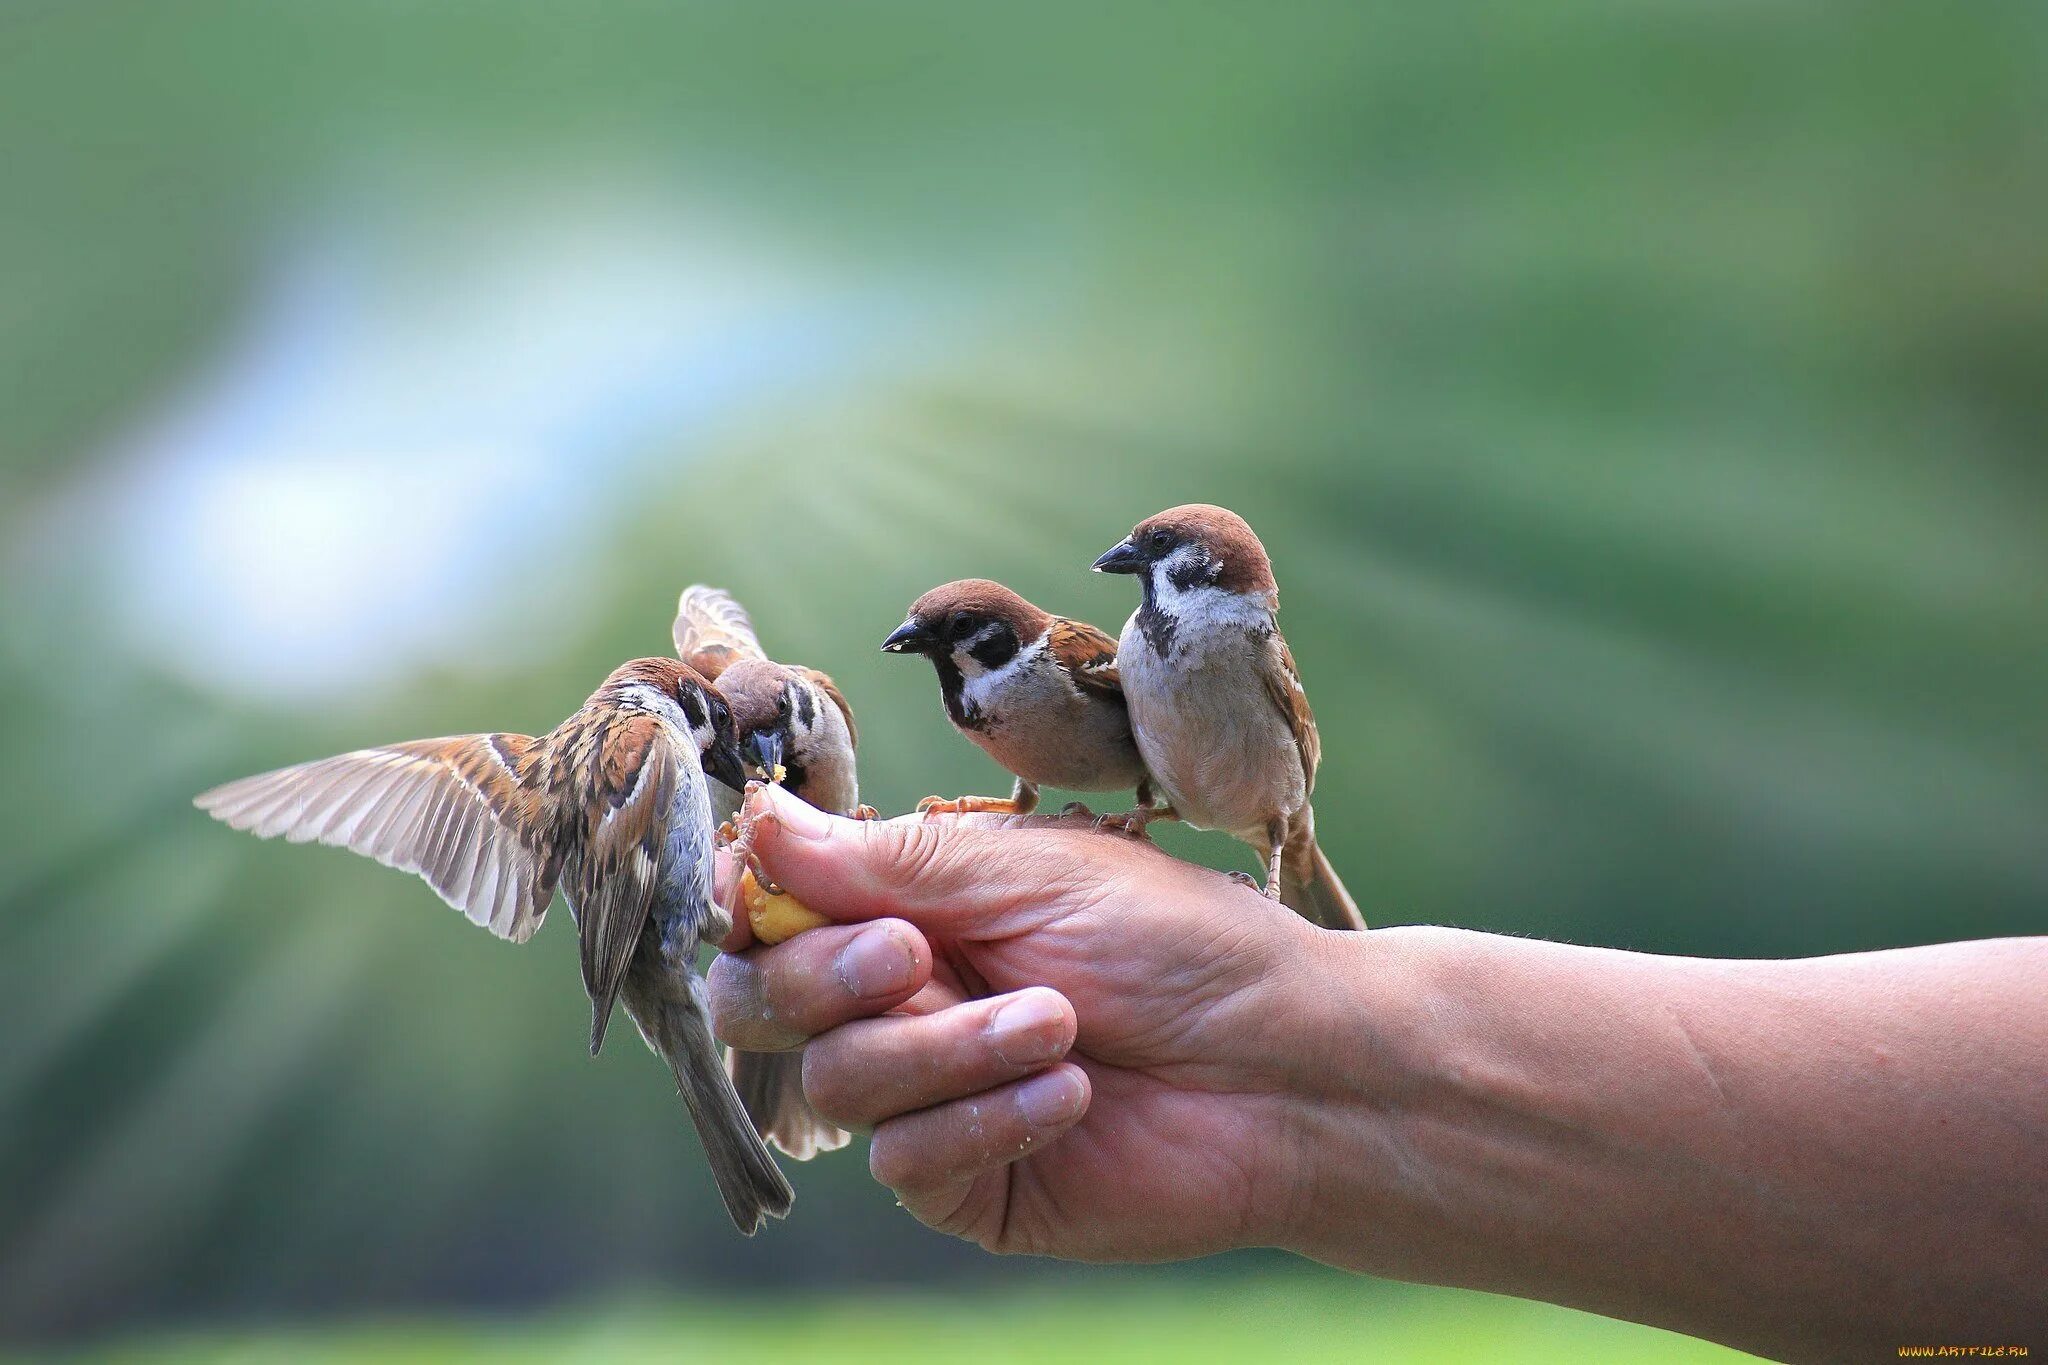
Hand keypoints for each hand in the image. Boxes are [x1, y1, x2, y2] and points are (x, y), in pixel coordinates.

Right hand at [706, 785, 1355, 1257]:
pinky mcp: (964, 1183)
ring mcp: (928, 1096)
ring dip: (945, 1048)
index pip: (769, 911)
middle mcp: (902, 1000)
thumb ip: (883, 861)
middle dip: (824, 976)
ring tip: (1058, 1024)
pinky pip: (904, 1159)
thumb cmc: (1178, 943)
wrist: (1287, 1065)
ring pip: (837, 1082)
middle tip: (912, 956)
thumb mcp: (1028, 872)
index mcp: (910, 909)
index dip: (751, 907)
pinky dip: (985, 1116)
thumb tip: (757, 821)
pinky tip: (1073, 1092)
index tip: (762, 893)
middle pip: (762, 1001)